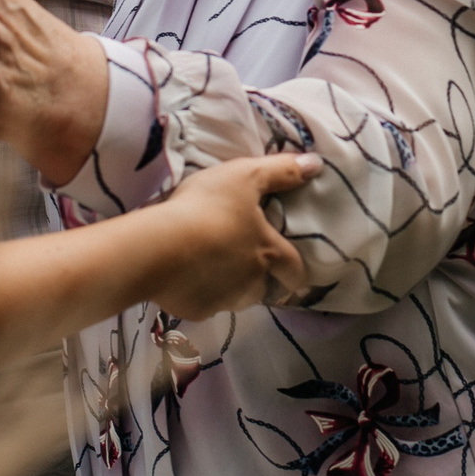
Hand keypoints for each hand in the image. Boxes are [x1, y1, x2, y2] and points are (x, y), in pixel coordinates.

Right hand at [146, 153, 317, 318]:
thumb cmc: (206, 207)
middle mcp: (252, 282)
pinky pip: (205, 305)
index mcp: (268, 252)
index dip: (297, 270)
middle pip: (265, 288)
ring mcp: (224, 300)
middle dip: (261, 280)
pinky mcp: (196, 311)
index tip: (293, 269)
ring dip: (231, 287)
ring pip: (237, 299)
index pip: (295, 270)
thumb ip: (280, 170)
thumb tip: (316, 164)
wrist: (158, 247)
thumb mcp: (244, 176)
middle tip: (245, 264)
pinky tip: (187, 278)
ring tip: (213, 268)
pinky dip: (201, 293)